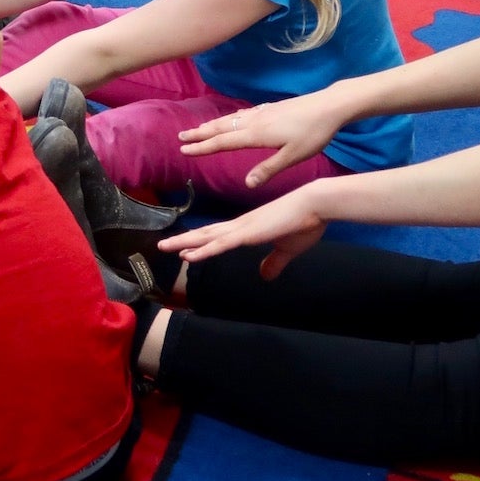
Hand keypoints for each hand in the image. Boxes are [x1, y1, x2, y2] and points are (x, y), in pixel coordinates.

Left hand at [157, 186, 328, 279]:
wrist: (317, 204)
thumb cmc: (305, 222)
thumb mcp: (287, 249)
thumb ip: (274, 262)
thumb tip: (264, 275)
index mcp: (249, 228)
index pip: (219, 236)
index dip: (201, 242)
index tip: (184, 248)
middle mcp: (240, 226)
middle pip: (206, 234)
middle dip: (184, 240)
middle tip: (163, 245)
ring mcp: (242, 228)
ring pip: (207, 237)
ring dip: (185, 243)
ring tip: (164, 247)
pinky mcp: (248, 233)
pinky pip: (220, 244)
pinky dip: (203, 250)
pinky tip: (188, 255)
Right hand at [179, 95, 346, 190]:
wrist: (329, 106)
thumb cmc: (313, 133)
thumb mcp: (292, 156)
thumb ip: (268, 170)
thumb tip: (246, 184)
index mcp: (256, 134)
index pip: (222, 142)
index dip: (202, 147)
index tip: (184, 150)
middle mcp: (254, 121)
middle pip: (221, 128)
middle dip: (200, 133)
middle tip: (181, 136)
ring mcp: (262, 112)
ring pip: (230, 119)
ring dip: (212, 124)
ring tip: (198, 128)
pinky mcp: (270, 108)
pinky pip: (242, 113)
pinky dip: (230, 118)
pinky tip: (232, 119)